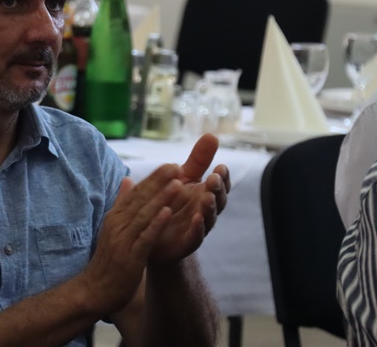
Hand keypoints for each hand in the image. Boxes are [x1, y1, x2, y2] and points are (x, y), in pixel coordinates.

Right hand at [80, 166, 181, 313]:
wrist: (95, 290)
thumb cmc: (108, 260)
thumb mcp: (113, 227)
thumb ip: (121, 204)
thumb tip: (127, 180)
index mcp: (115, 216)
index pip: (136, 192)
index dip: (153, 178)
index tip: (170, 165)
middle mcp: (118, 224)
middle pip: (140, 199)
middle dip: (159, 182)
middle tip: (177, 166)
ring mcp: (123, 239)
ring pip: (144, 215)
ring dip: (161, 199)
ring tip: (178, 184)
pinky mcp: (130, 256)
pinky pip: (145, 237)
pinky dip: (156, 224)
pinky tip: (169, 213)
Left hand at [149, 134, 230, 263]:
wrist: (152, 236)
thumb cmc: (172, 203)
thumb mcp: (183, 178)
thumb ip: (197, 160)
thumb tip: (212, 134)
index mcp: (204, 193)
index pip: (220, 184)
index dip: (223, 177)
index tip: (221, 167)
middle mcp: (205, 210)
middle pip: (218, 199)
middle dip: (217, 189)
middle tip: (214, 178)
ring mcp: (198, 227)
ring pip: (209, 217)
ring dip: (209, 207)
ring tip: (207, 197)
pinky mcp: (187, 242)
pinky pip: (196, 236)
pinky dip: (198, 228)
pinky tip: (197, 219)